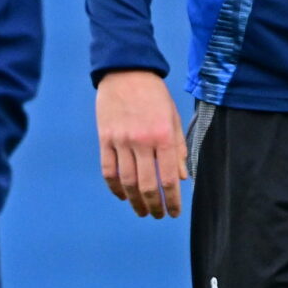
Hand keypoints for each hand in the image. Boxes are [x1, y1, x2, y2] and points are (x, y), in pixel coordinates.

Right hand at [97, 68, 187, 217]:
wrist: (126, 72)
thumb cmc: (154, 95)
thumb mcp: (174, 118)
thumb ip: (179, 149)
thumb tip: (182, 178)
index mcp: (163, 136)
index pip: (168, 178)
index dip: (172, 200)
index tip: (174, 212)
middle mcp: (142, 141)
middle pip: (146, 184)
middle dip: (153, 205)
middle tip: (157, 215)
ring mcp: (121, 141)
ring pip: (126, 181)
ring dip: (134, 201)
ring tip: (141, 211)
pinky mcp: (105, 138)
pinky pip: (108, 170)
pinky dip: (114, 187)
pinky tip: (122, 195)